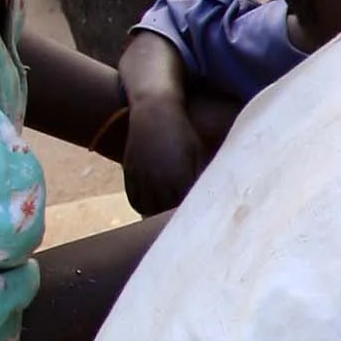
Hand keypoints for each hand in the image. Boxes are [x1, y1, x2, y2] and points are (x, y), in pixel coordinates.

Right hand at [121, 96, 206, 215]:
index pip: (185, 209)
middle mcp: (158, 181)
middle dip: (174, 221)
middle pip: (166, 214)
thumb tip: (210, 198)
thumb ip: (201, 176)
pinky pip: (135, 201)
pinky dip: (143, 208)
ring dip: (157, 217)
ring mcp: (141, 178)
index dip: (192, 218)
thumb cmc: (182, 132)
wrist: (153, 112)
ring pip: (149, 210)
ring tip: (166, 220)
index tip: (199, 224)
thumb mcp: (197, 153)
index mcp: (180, 177)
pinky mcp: (129, 174)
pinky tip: (152, 208)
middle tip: (184, 228)